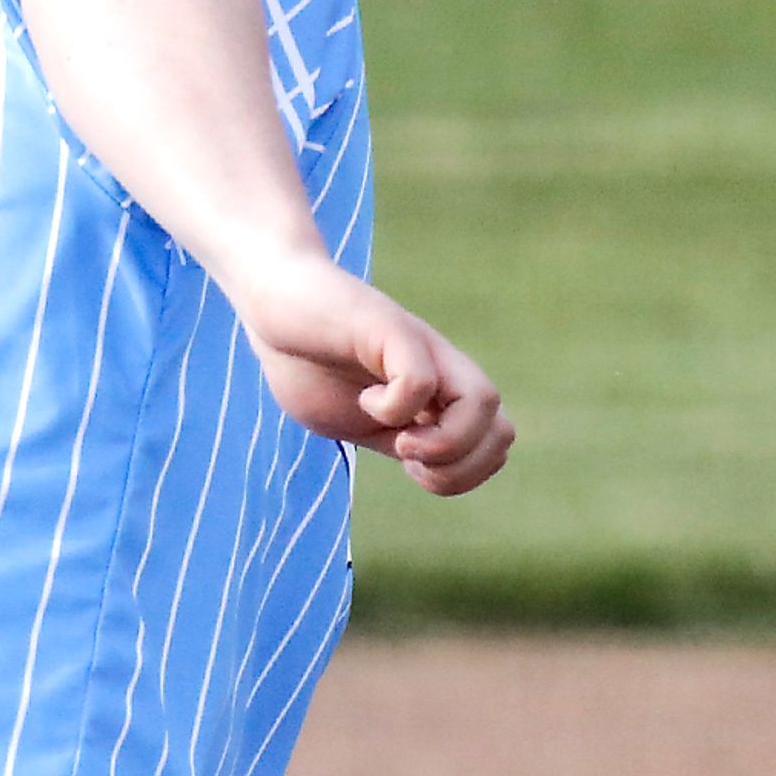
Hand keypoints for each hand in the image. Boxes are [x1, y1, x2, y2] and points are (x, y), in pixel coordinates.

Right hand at [228, 254, 514, 495]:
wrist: (273, 298)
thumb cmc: (304, 358)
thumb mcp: (351, 419)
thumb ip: (392, 437)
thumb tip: (422, 460)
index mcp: (436, 400)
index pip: (493, 447)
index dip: (458, 476)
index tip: (406, 465)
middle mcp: (442, 372)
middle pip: (502, 432)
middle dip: (457, 468)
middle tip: (404, 453)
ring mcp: (422, 349)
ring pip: (483, 403)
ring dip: (441, 442)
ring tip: (394, 435)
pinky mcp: (392, 329)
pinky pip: (420, 380)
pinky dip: (392, 406)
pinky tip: (364, 398)